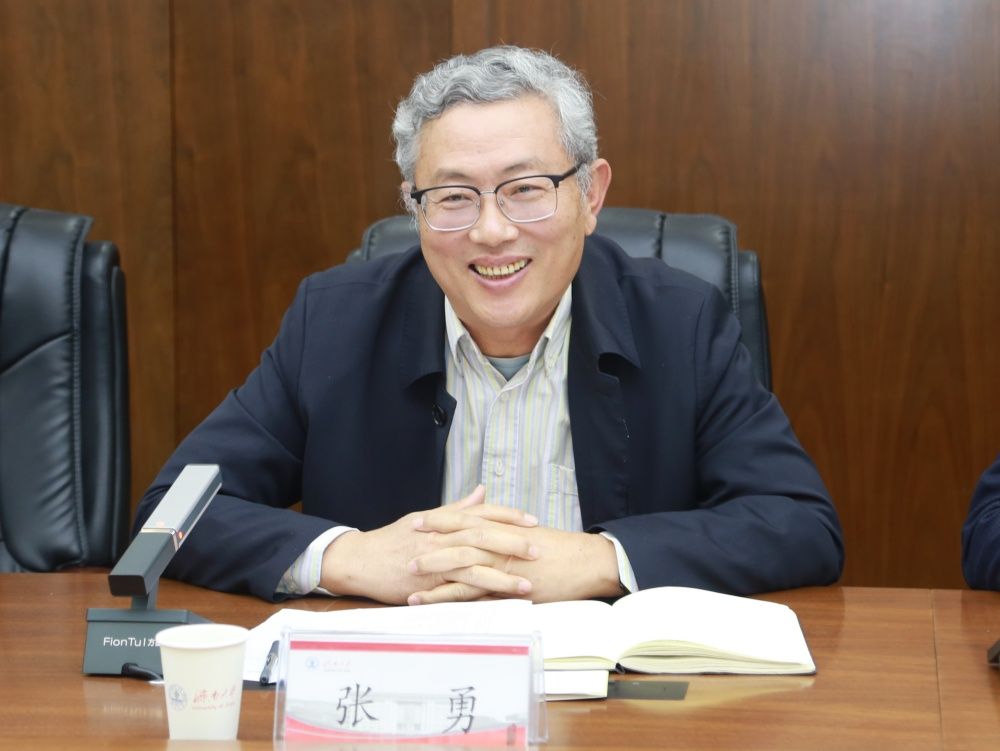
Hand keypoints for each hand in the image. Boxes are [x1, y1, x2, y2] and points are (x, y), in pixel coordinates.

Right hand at [319, 485, 539, 604]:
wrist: (361, 559)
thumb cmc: (393, 539)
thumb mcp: (425, 517)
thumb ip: (457, 508)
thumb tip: (482, 492)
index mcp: (444, 520)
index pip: (482, 513)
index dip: (508, 516)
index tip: (532, 520)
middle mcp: (442, 536)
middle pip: (483, 536)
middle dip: (513, 542)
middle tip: (539, 549)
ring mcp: (434, 560)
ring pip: (474, 565)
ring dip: (502, 576)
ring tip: (527, 584)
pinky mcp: (427, 583)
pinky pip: (455, 590)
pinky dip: (477, 596)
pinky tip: (496, 604)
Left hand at [408, 525, 623, 603]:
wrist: (587, 563)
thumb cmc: (564, 551)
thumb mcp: (533, 536)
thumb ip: (509, 530)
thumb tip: (495, 526)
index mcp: (505, 528)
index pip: (467, 519)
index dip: (442, 518)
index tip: (420, 519)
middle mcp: (500, 542)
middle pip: (458, 537)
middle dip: (430, 539)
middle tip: (406, 539)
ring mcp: (502, 565)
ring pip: (460, 564)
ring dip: (433, 568)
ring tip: (409, 574)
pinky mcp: (505, 588)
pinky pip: (470, 593)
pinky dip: (446, 596)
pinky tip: (427, 601)